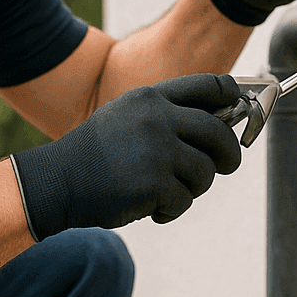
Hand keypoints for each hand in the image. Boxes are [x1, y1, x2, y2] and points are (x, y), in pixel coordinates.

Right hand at [10, 73, 243, 239]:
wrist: (57, 182)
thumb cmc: (95, 155)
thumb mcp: (127, 118)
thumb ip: (166, 116)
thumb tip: (220, 125)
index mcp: (151, 98)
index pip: (210, 85)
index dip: (233, 98)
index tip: (240, 112)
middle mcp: (157, 118)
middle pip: (219, 133)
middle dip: (229, 155)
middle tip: (225, 165)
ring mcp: (157, 150)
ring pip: (205, 173)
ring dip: (192, 188)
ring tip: (165, 192)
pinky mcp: (155, 183)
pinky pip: (185, 201)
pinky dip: (171, 210)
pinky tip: (151, 208)